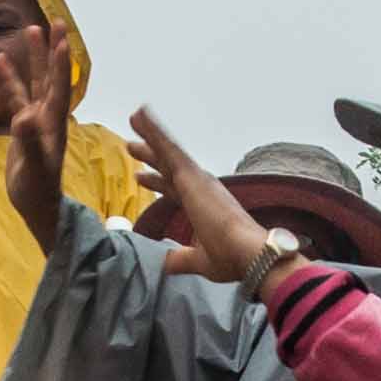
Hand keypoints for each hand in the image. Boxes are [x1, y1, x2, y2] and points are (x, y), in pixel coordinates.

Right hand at [0, 21, 78, 248]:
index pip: (59, 87)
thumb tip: (26, 116)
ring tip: (29, 29)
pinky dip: (10, 78)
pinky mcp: (25, 126)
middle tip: (55, 21)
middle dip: (53, 49)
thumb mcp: (33, 166)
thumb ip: (29, 141)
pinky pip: (17, 96)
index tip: (62, 39)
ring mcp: (37, 119)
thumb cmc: (37, 189)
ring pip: (36, 82)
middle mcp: (49, 116)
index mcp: (54, 123)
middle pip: (53, 76)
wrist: (36, 204)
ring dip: (34, 57)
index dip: (61, 64)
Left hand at [123, 107, 274, 283]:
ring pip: (168, 152)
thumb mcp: (198, 260)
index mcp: (204, 206)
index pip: (175, 190)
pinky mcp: (191, 175)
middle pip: (170, 167)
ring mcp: (197, 179)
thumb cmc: (232, 259)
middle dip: (151, 156)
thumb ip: (180, 259)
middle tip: (132, 146)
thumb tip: (164, 264)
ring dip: (151, 135)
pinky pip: (168, 148)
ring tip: (135, 117)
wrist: (249, 253)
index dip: (157, 183)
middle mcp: (202, 188)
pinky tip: (140, 116)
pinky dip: (153, 131)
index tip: (140, 177)